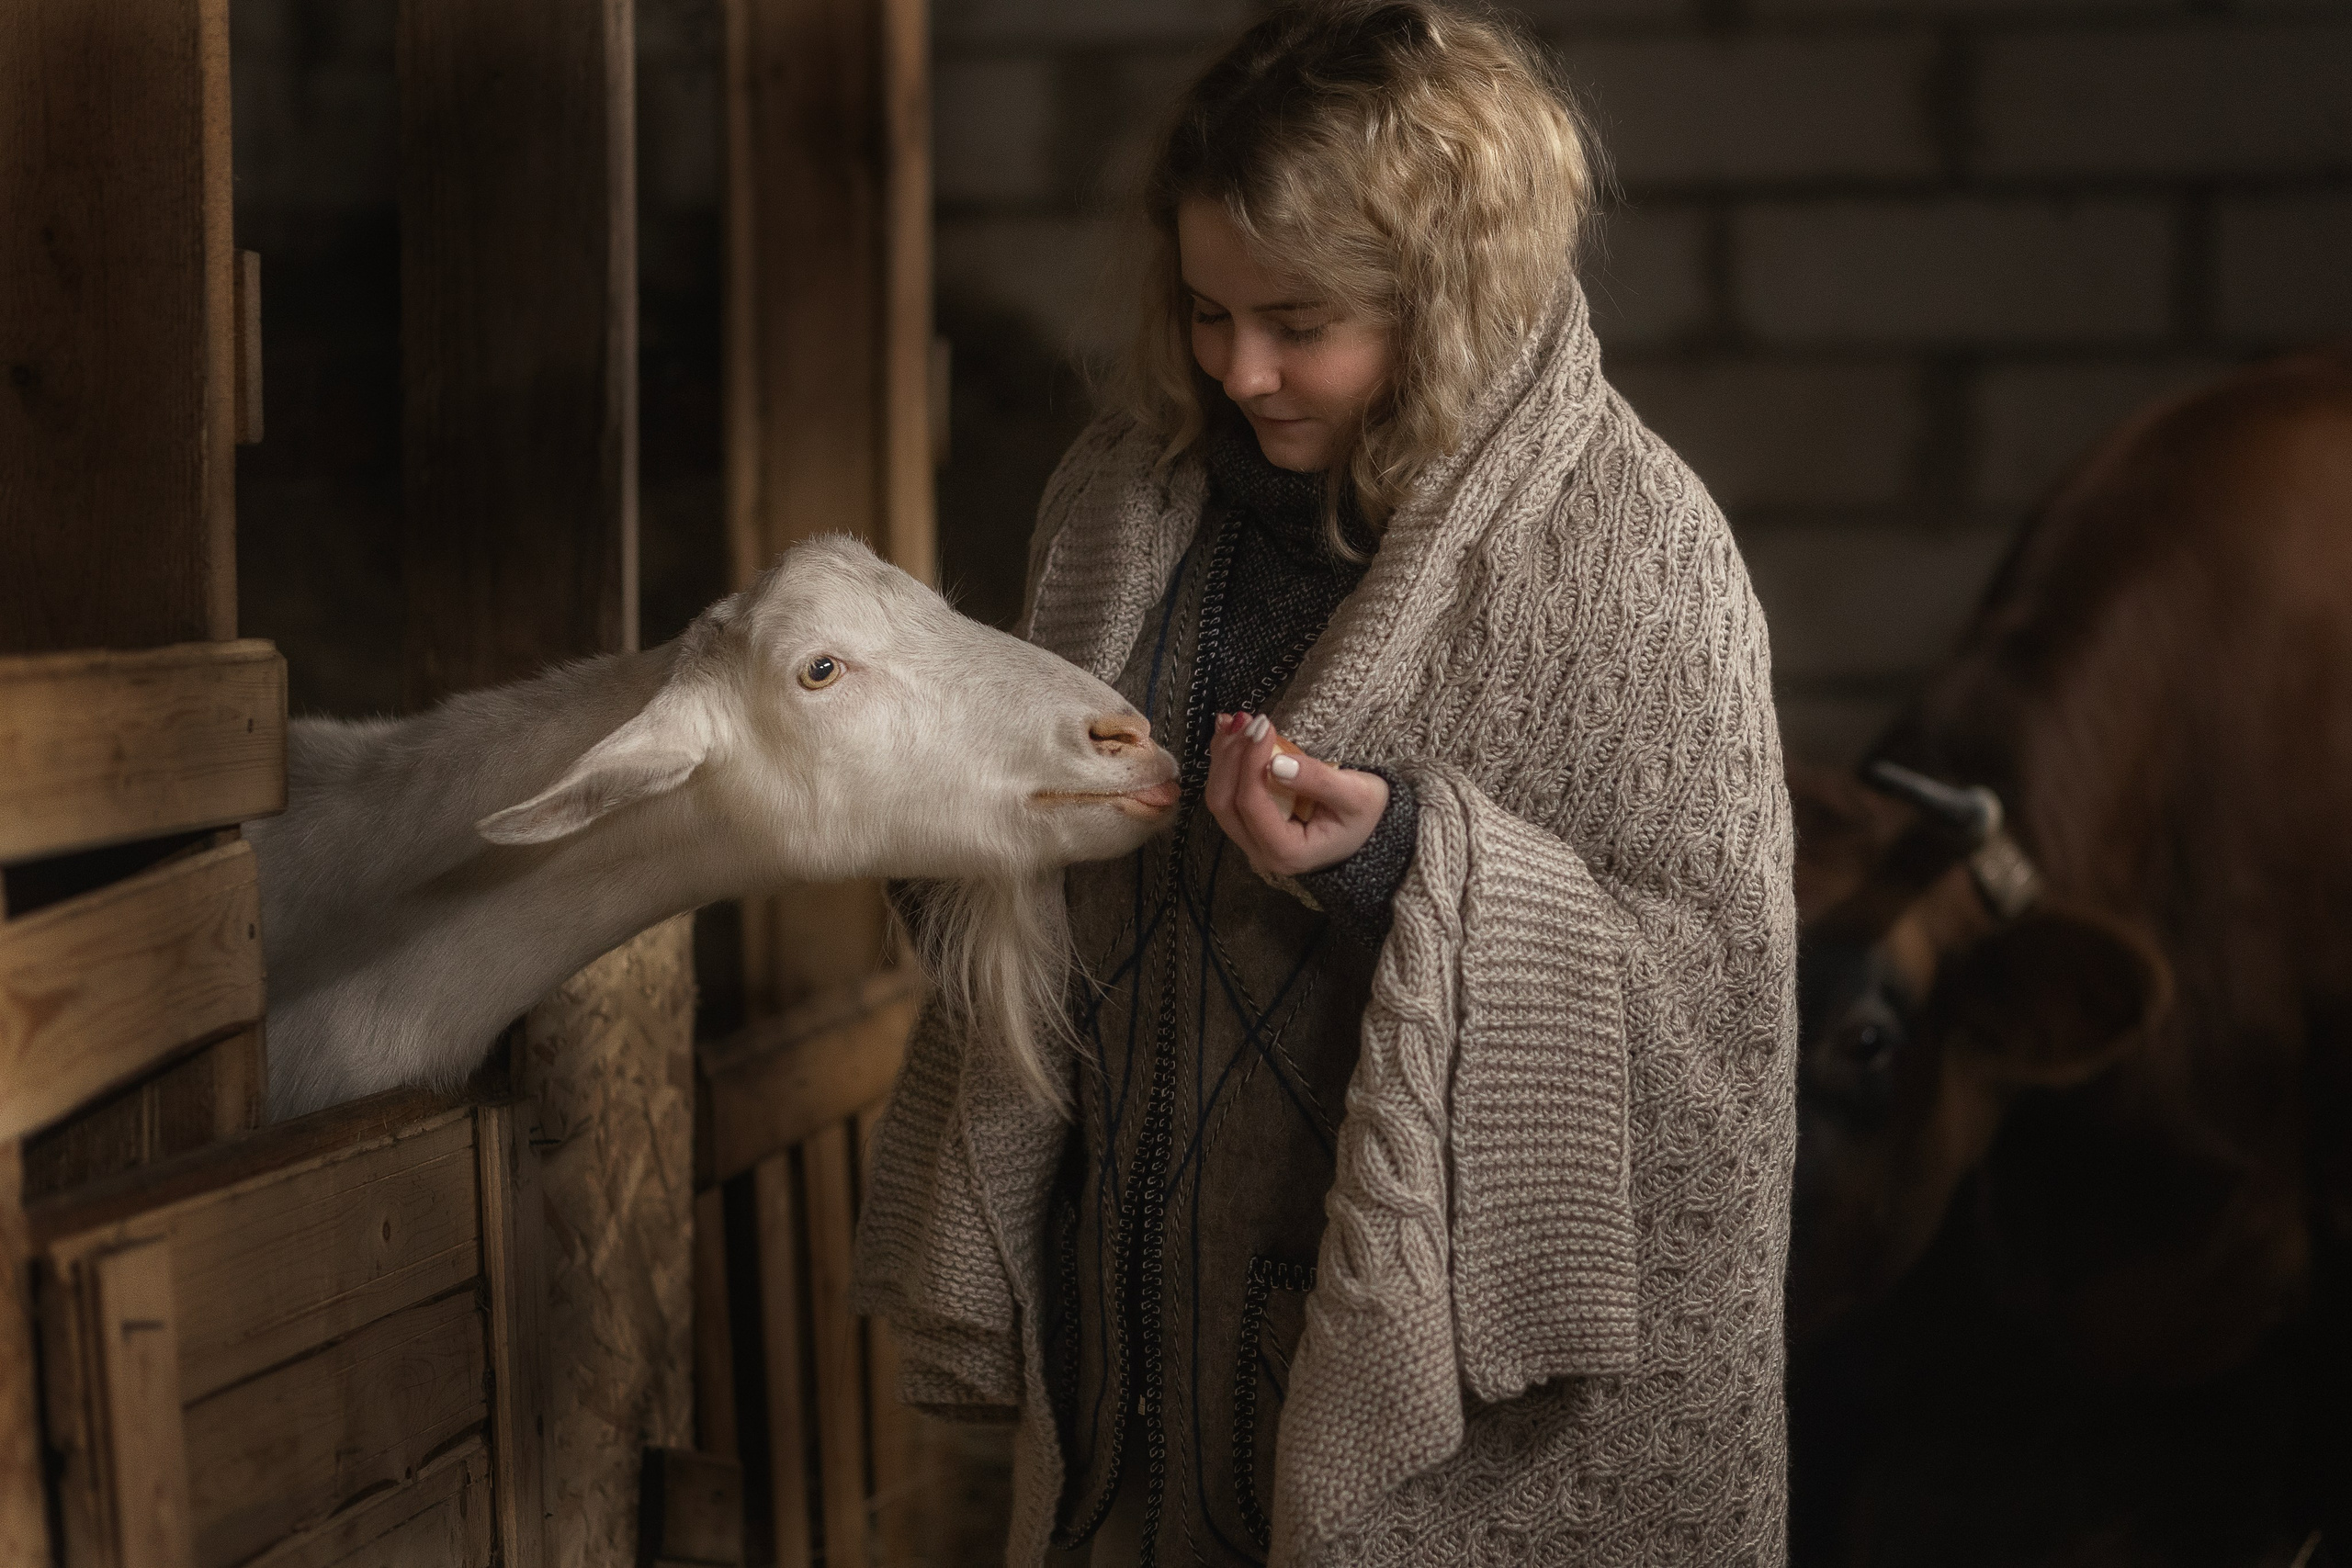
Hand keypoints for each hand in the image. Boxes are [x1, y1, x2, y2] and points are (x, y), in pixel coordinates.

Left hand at [1203, 712, 1390, 878]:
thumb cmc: (1364, 817)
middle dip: (1231, 756)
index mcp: (1287, 852)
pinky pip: (1227, 792)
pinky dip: (1226, 761)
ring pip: (1219, 797)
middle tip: (1248, 720)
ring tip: (1235, 720)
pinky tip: (1231, 732)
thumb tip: (1276, 763)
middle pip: (1225, 803)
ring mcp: (1250, 840)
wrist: (1365, 833)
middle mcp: (1260, 852)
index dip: (1251, 762)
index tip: (1264, 725)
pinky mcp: (1248, 824)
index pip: (1252, 805)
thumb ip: (1318, 781)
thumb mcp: (1357, 796)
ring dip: (1224, 756)